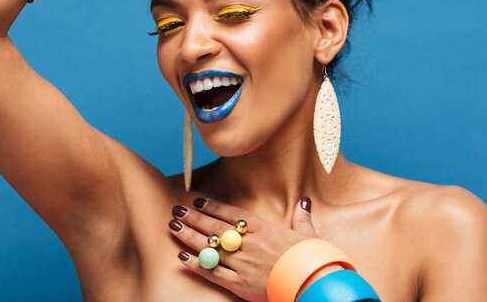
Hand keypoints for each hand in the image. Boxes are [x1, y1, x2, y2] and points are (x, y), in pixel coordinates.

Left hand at [169, 196, 318, 301]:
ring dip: (189, 237)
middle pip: (215, 228)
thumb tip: (303, 201)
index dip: (213, 207)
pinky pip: (213, 273)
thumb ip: (302, 218)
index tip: (197, 200)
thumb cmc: (312, 260)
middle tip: (175, 209)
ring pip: (210, 247)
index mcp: (265, 229)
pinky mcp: (240, 284)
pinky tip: (182, 258)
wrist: (313, 285)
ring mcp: (243, 264)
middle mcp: (250, 243)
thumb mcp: (308, 235)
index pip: (232, 214)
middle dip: (193, 218)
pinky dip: (196, 265)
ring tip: (173, 226)